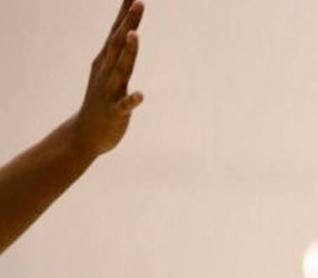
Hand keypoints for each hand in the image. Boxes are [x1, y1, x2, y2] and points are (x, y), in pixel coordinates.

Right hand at [71, 0, 145, 159]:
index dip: (125, 15)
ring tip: (135, 34)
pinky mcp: (115, 112)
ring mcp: (109, 92)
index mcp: (106, 62)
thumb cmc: (101, 103)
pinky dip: (132, 100)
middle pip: (119, 44)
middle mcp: (106, 72)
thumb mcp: (109, 74)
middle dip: (128, 23)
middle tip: (139, 1)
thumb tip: (128, 31)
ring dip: (128, 53)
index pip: (117, 34)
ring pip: (121, 69)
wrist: (86, 135)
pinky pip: (124, 106)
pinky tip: (141, 96)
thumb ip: (120, 54)